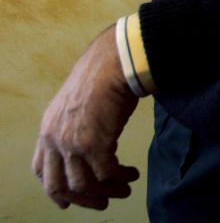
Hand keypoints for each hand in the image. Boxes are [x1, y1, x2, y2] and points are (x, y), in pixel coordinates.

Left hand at [32, 26, 140, 209]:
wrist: (113, 62)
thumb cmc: (102, 75)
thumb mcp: (77, 102)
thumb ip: (75, 122)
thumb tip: (89, 135)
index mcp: (48, 128)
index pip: (40, 169)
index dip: (53, 188)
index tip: (67, 199)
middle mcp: (55, 139)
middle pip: (58, 185)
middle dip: (81, 199)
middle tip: (102, 203)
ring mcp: (73, 143)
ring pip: (83, 185)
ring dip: (106, 191)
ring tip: (124, 188)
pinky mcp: (95, 144)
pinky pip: (106, 173)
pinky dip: (121, 178)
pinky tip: (132, 174)